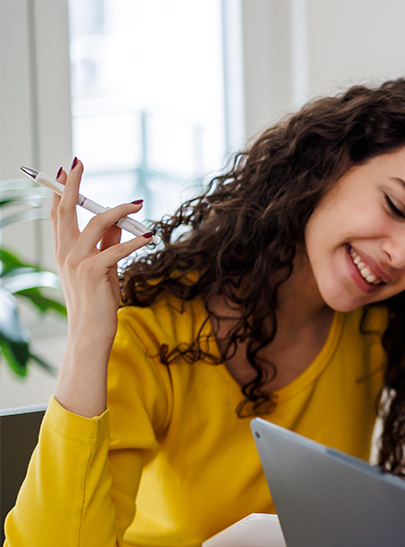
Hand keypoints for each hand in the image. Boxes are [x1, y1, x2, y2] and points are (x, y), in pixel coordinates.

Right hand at [50, 159, 151, 418]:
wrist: (91, 331)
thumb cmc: (98, 301)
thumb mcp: (103, 268)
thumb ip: (108, 245)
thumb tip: (120, 223)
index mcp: (64, 250)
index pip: (58, 213)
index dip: (63, 190)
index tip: (68, 169)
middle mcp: (65, 252)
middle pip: (67, 210)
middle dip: (73, 184)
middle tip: (79, 162)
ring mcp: (77, 262)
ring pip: (95, 224)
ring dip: (118, 210)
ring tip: (137, 204)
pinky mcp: (94, 272)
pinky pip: (115, 249)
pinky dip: (135, 241)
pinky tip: (150, 236)